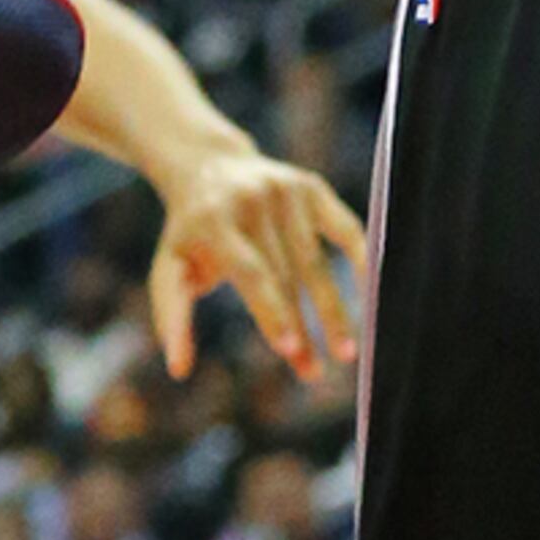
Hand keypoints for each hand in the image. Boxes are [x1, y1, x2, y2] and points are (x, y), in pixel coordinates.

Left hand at [148, 145, 363, 386]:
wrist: (207, 164)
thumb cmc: (189, 233)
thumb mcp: (168, 266)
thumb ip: (172, 315)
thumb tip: (178, 369)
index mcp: (214, 220)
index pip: (251, 271)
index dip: (272, 310)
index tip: (289, 351)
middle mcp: (253, 200)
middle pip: (286, 274)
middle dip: (303, 328)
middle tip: (314, 374)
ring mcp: (286, 189)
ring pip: (317, 260)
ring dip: (333, 311)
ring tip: (345, 354)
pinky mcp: (311, 186)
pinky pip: (346, 229)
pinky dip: (362, 263)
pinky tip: (371, 301)